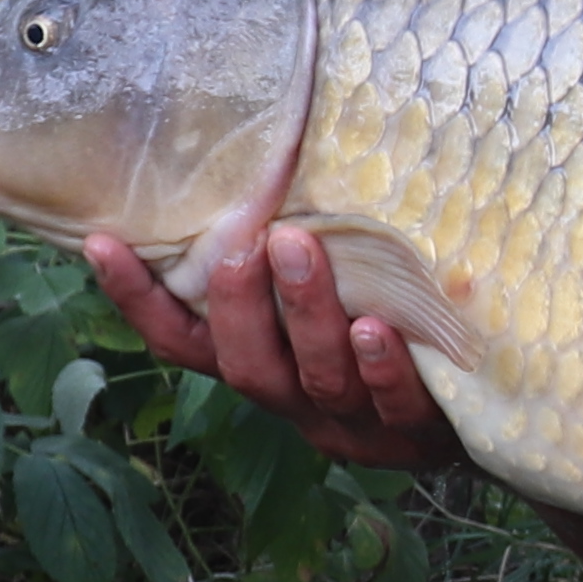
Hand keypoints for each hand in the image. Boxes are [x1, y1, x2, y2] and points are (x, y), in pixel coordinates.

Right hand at [88, 230, 460, 469]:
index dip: (137, 299)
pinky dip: (381, 368)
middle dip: (239, 304)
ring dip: (306, 314)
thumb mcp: (331, 289)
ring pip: (316, 378)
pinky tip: (377, 330)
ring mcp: (354, 422)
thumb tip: (264, 148)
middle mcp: (295, 398)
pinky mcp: (416, 433)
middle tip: (243, 245)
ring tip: (303, 250)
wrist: (481, 411)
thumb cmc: (385, 328)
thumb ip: (291, 247)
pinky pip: (393, 405)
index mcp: (261, 364)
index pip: (182, 340)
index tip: (102, 242)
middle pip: (246, 364)